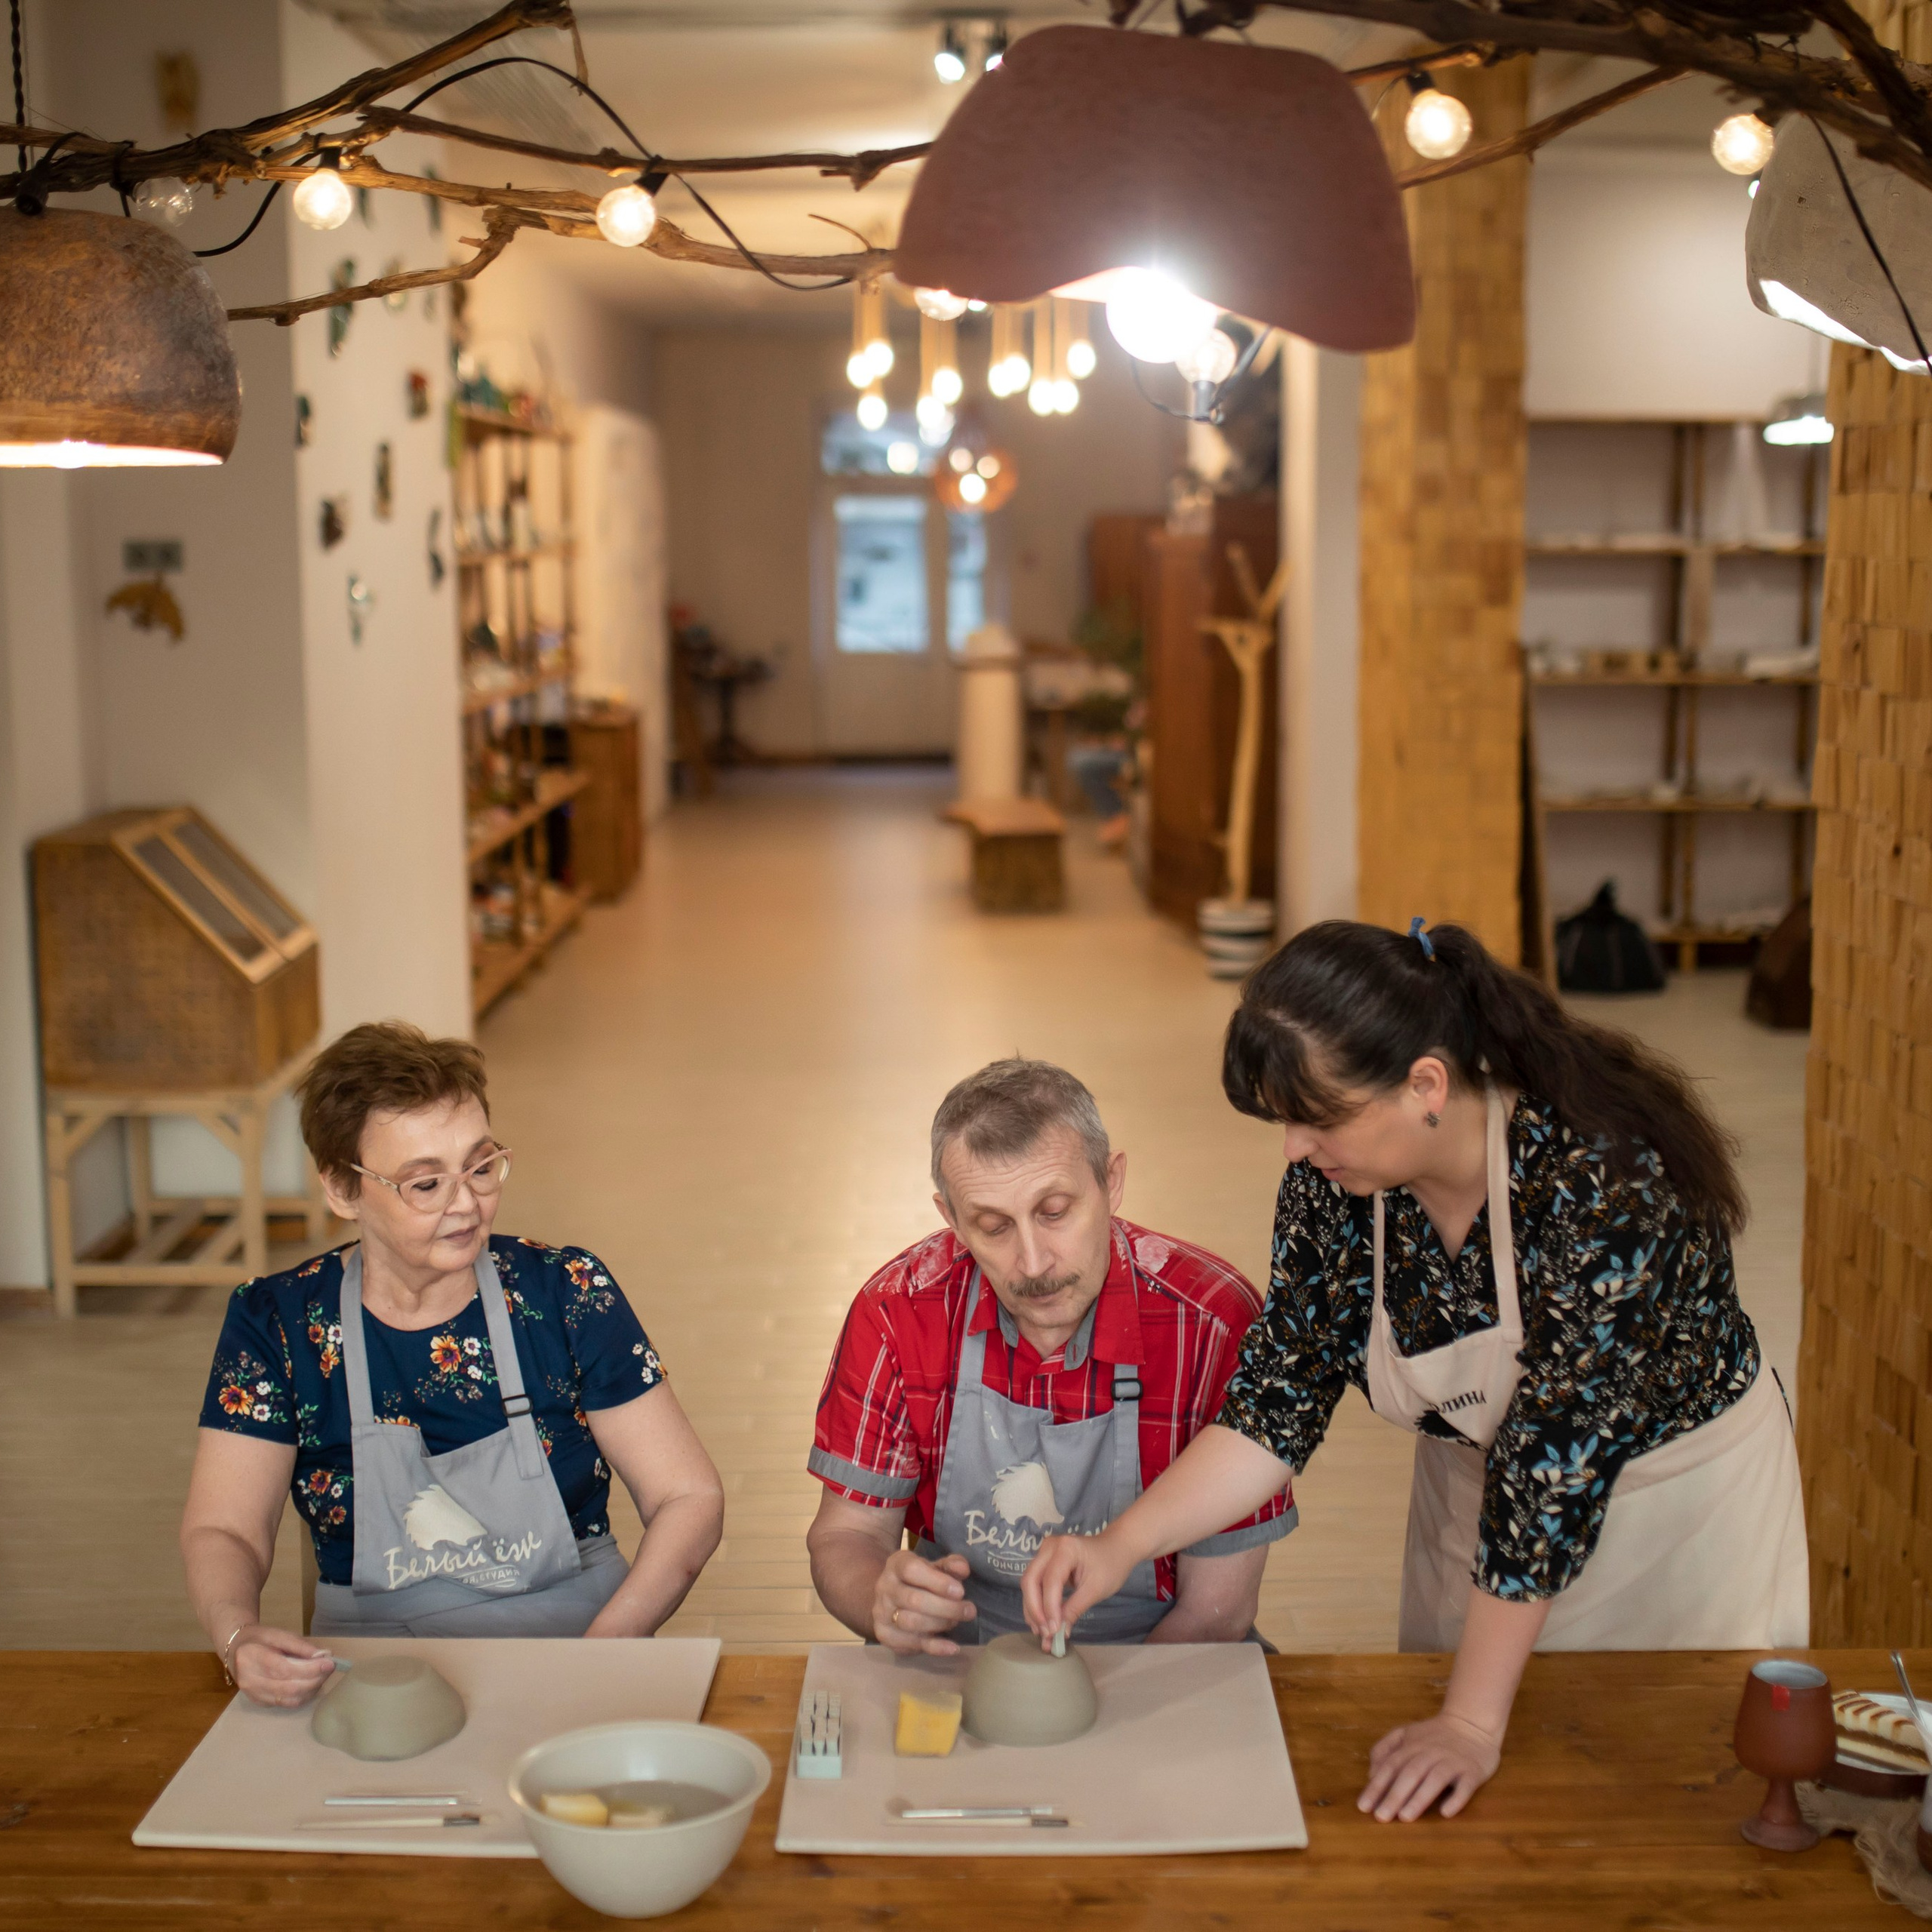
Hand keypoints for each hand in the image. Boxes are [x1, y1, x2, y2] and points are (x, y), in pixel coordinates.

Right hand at [228, 1624, 335, 1707]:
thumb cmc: (259, 1639)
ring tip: (322, 1676)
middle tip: (330, 1668)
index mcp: (251, 1657)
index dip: (309, 1669)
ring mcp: (253, 1695)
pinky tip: (311, 1685)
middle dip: (314, 1679)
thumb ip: (300, 1646)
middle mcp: (249, 1680)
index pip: (284, 1669)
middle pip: (288, 1687)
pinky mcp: (258, 1702)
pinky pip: (285, 1704)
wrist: (236, 1650)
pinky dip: (302, 1696)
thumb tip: (323, 1656)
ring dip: (311, 1689)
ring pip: (288, 1700)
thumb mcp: (278, 1634)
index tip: (329, 1663)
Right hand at [873, 1550, 976, 1656]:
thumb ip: (950, 1565)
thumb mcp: (934, 1567)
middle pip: (913, 1600)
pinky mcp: (885, 1636)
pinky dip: (935, 1648)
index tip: (960, 1591)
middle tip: (969, 1611)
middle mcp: (885, 1588)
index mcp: (896, 1565)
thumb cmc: (919, 1580)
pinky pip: (911, 1644)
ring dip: (940, 1624)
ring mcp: (881, 1613)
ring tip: (956, 1622)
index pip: (912, 1570)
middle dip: (946, 1607)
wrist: (891, 1598)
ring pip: (910, 1623)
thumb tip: (963, 1569)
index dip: (938, 1582)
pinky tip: (952, 1647)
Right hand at [1021, 1532, 1133, 1647]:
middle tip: (1044, 1633)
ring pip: (1029, 1583)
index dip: (1049, 1608)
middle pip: (1031, 1580)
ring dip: (1033, 1609)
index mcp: (1066, 1548)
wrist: (1116, 1549)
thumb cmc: (1111, 1566)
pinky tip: (1041, 1621)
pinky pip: (1035, 1583)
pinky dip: (1036, 1603)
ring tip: (1041, 1632)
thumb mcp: (1096, 1590)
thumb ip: (1074, 1609)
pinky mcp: (1045, 1561)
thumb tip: (1058, 1633)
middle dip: (1035, 1609)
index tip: (1053, 1631)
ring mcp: (1045, 1553)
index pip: (1050, 1581)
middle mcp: (1049, 1547)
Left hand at [1357, 1711, 1501, 1821]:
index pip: (1390, 1766)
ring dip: (1419, 1798)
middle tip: (1381, 1817)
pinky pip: (1465, 1786)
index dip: (1376, 1786)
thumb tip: (1371, 1774)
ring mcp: (1452, 1761)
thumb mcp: (1406, 1734)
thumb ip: (1385, 1750)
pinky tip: (1445, 1813)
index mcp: (1412, 1745)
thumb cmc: (1434, 1735)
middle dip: (1394, 1795)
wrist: (1473, 1723)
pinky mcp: (1473, 1772)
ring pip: (1435, 1778)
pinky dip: (1456, 1799)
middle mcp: (1430, 1753)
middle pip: (1410, 1773)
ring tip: (1405, 1817)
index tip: (1363, 1807)